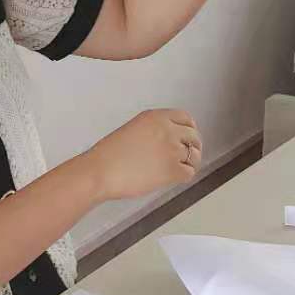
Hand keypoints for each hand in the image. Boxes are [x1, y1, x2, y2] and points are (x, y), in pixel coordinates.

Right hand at [84, 109, 201, 200]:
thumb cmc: (109, 156)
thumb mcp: (133, 129)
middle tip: (186, 157)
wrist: (100, 172)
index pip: (185, 118)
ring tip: (176, 170)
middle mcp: (167, 130)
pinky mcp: (172, 169)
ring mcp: (172, 149)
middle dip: (192, 147)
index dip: (189, 129)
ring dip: (188, 163)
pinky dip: (183, 176)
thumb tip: (168, 141)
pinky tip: (172, 178)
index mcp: (156, 117)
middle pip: (194, 137)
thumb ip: (154, 130)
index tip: (188, 138)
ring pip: (194, 156)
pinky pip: (189, 172)